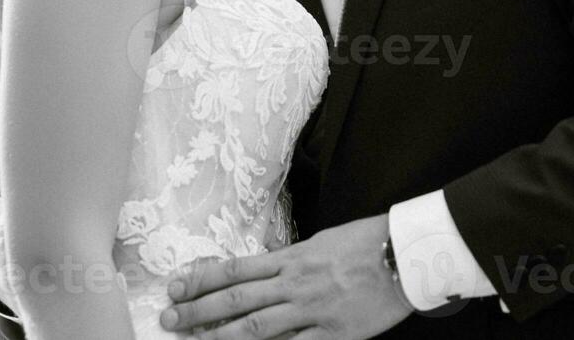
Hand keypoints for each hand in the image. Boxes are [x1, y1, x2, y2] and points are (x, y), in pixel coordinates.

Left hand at [160, 214, 411, 338]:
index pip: (235, 268)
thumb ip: (291, 261)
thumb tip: (261, 273)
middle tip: (167, 319)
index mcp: (292, 257)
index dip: (201, 278)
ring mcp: (313, 311)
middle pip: (236, 299)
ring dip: (221, 337)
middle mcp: (295, 283)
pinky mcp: (334, 335)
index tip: (174, 285)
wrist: (406, 254)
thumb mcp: (322, 243)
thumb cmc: (367, 243)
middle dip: (198, 310)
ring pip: (257, 328)